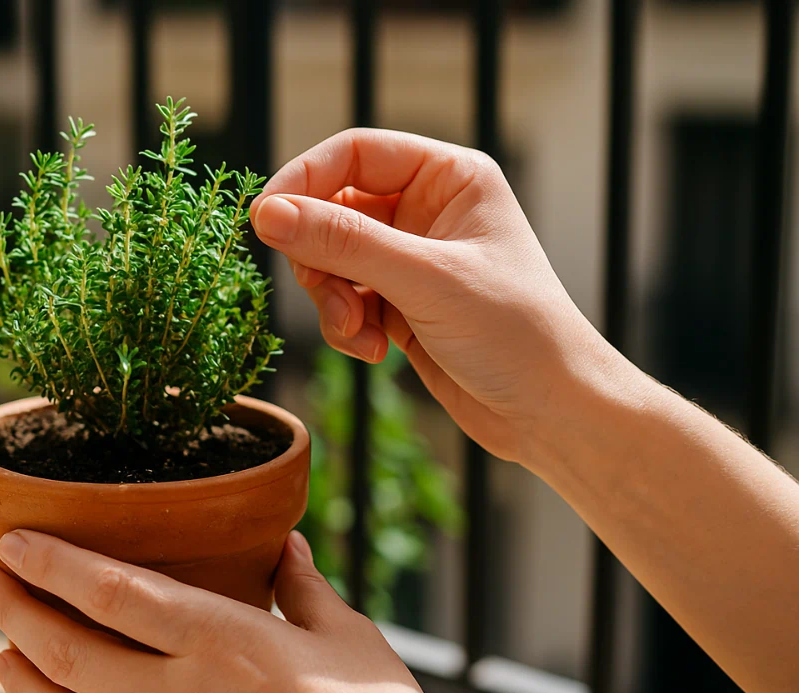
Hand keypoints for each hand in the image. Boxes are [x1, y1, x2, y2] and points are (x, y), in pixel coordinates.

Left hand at [0, 529, 438, 692]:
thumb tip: (287, 547)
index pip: (114, 594)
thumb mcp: (351, 641)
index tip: (13, 538)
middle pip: (71, 651)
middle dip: (16, 609)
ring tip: (0, 645)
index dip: (54, 564)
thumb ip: (308, 591)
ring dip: (23, 675)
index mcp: (224, 643)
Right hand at [250, 129, 620, 464]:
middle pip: (331, 208)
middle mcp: (427, 210)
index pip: (354, 153)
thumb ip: (343, 243)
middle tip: (324, 292)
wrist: (552, 413)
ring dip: (332, 300)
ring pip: (330, 260)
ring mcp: (410, 259)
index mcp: (449, 177)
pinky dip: (346, 327)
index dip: (303, 181)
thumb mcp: (425, 281)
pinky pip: (343, 301)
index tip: (265, 220)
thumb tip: (267, 214)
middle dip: (320, 258)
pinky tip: (377, 352)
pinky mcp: (399, 304)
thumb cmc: (517, 334)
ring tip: (361, 334)